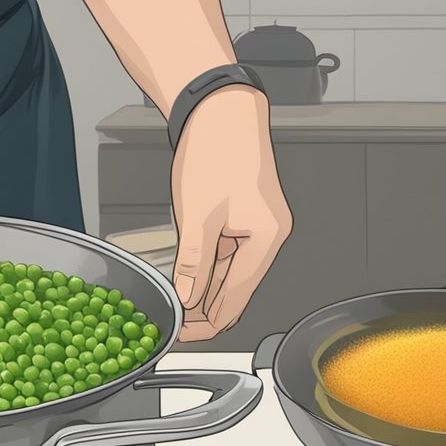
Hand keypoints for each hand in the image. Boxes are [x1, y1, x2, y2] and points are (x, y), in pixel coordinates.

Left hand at [170, 86, 291, 341]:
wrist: (220, 111)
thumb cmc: (216, 151)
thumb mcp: (197, 217)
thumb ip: (193, 265)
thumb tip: (186, 300)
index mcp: (267, 239)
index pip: (236, 299)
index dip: (207, 322)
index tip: (183, 335)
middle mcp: (269, 237)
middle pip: (236, 291)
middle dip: (205, 311)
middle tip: (175, 327)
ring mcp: (259, 228)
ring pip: (230, 274)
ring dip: (204, 292)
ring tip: (177, 309)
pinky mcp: (245, 218)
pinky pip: (227, 256)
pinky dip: (207, 270)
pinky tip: (187, 282)